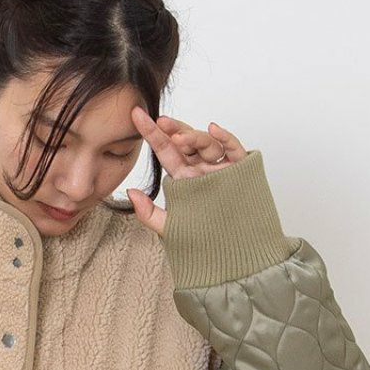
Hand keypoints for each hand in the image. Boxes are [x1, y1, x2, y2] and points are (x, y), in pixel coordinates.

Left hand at [122, 111, 247, 236]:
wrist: (232, 254)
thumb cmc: (201, 242)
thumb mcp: (169, 228)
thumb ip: (147, 212)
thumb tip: (130, 191)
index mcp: (183, 176)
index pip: (165, 150)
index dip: (152, 133)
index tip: (136, 116)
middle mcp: (201, 167)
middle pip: (186, 141)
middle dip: (174, 129)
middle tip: (160, 121)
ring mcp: (220, 167)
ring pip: (207, 143)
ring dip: (194, 136)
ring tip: (180, 138)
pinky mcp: (240, 169)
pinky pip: (233, 148)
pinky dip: (225, 137)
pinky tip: (213, 129)